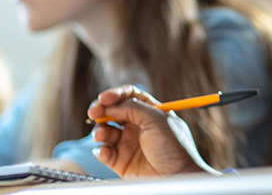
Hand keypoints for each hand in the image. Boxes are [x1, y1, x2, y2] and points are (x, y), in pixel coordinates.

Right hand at [87, 85, 218, 178]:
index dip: (115, 95)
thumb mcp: (155, 119)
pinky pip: (105, 153)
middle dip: (101, 110)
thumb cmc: (173, 146)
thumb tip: (110, 105)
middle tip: (93, 113)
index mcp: (149, 111)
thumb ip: (132, 108)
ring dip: (99, 131)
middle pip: (113, 112)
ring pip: (105, 131)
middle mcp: (137, 126)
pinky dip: (101, 150)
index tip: (104, 99)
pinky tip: (105, 151)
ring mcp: (129, 143)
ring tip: (101, 134)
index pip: (129, 96)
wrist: (178, 176)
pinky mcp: (122, 162)